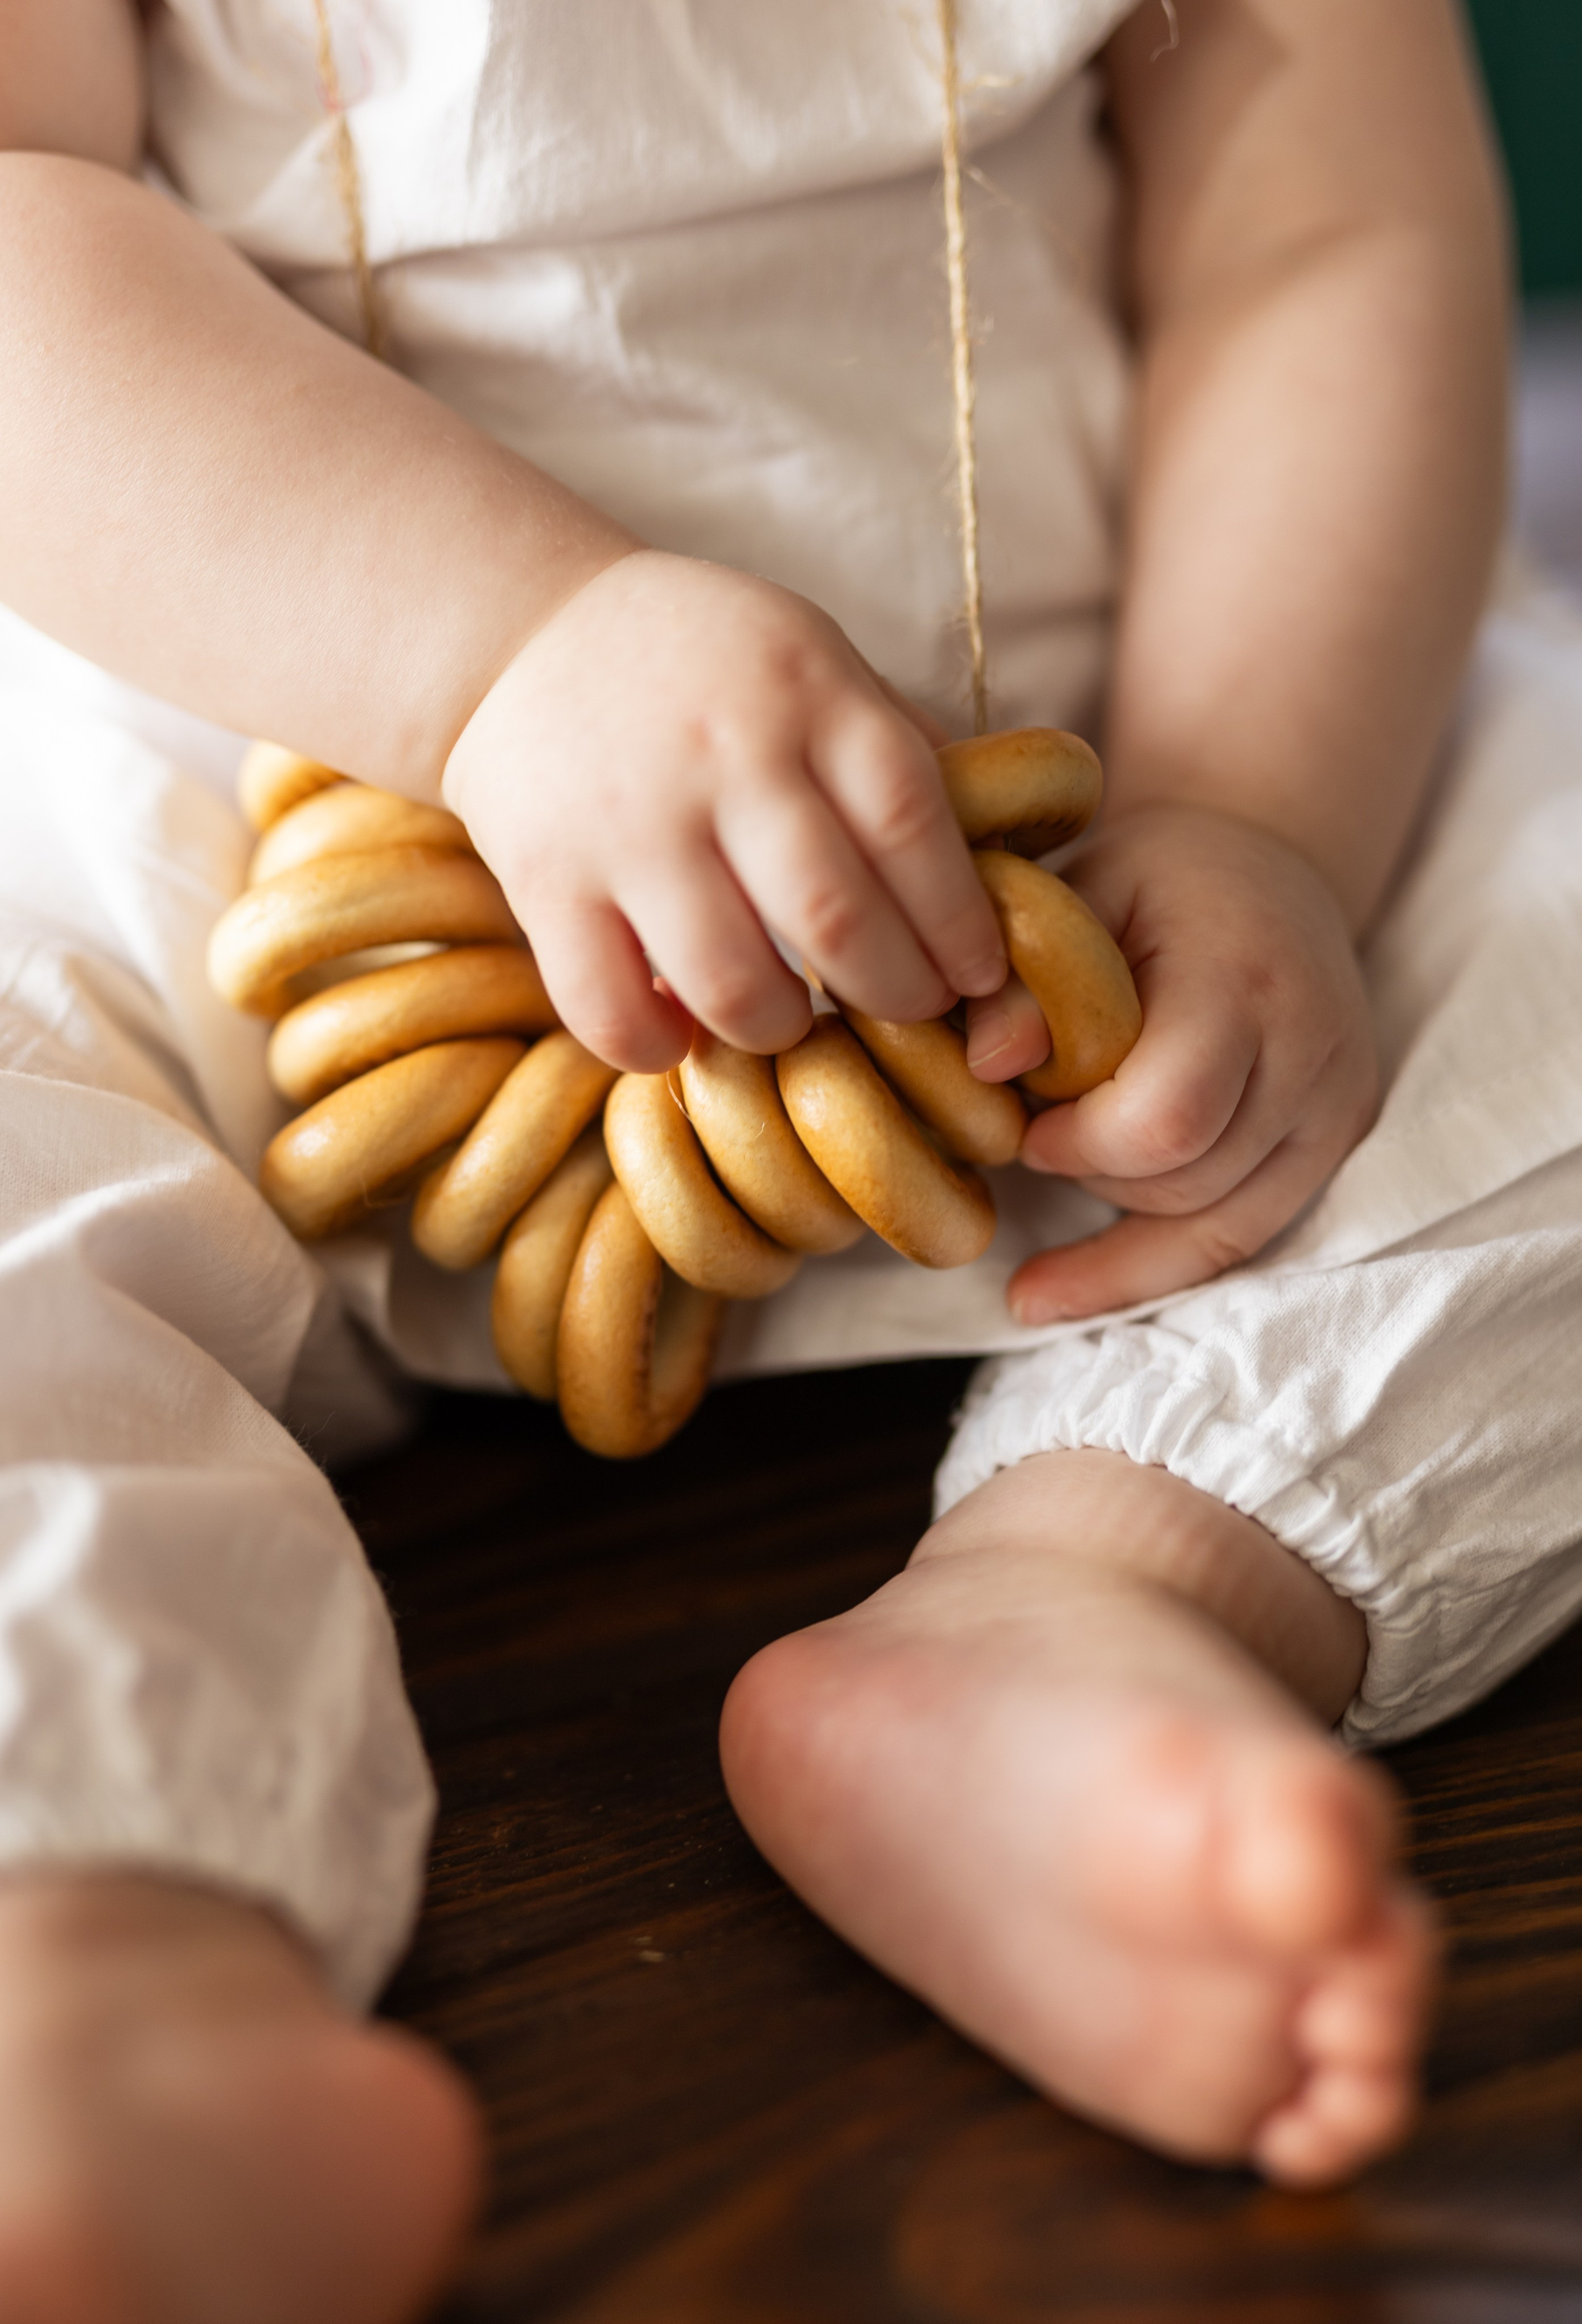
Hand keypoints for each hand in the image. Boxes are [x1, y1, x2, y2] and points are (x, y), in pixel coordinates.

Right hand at [442, 551, 1005, 1069]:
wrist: (525, 635)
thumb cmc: (707, 669)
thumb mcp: (815, 664)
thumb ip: (896, 748)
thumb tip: (1010, 852)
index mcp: (810, 695)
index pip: (914, 827)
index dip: (960, 921)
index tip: (979, 975)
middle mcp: (725, 757)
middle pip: (837, 920)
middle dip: (894, 995)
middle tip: (906, 1014)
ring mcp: (629, 823)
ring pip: (732, 983)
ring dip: (781, 1032)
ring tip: (794, 1026)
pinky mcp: (546, 879)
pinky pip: (611, 1008)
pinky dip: (658, 1049)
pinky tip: (681, 1035)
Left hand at [964, 805, 1377, 1321]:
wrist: (1270, 871)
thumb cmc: (1155, 883)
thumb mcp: (1081, 895)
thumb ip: (1027, 978)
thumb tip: (984, 1067)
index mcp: (1244, 976)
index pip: (1170, 1116)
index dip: (1080, 1140)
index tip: (1026, 1115)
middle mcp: (1313, 1050)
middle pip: (1187, 1179)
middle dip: (1093, 1170)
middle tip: (1041, 1121)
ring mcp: (1336, 1108)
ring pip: (1212, 1225)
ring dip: (1118, 1206)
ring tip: (1066, 1151)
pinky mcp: (1335, 1146)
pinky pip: (1235, 1242)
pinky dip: (1141, 1269)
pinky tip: (1050, 1292)